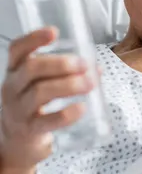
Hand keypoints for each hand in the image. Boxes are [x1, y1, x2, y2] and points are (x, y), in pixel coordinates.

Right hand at [0, 27, 94, 173]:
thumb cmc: (34, 105)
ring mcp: (18, 110)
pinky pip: (47, 121)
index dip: (33, 39)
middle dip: (61, 64)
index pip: (17, 50)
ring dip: (68, 85)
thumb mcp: (41, 84)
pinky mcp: (30, 130)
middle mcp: (12, 88)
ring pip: (40, 92)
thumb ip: (66, 74)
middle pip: (32, 69)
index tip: (54, 32)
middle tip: (84, 64)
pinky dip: (66, 114)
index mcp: (15, 71)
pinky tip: (81, 108)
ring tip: (89, 83)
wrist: (18, 141)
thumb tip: (96, 69)